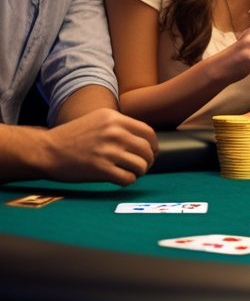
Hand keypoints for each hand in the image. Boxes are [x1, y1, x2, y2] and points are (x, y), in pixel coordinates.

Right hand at [37, 108, 158, 185]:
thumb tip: (145, 139)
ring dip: (139, 171)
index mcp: (114, 118)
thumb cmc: (72, 137)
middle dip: (148, 160)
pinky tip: (121, 179)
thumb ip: (120, 125)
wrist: (46, 150)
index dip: (152, 145)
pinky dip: (128, 181)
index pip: (148, 133)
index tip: (150, 152)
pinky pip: (128, 178)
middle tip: (141, 165)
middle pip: (147, 150)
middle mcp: (114, 132)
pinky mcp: (101, 169)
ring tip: (131, 172)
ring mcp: (108, 151)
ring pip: (141, 165)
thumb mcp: (98, 120)